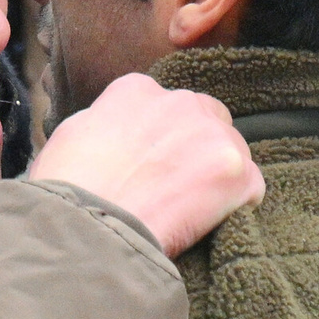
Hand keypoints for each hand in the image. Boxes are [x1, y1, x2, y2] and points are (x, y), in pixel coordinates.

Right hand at [29, 73, 264, 258]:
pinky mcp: (236, 172)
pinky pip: (250, 190)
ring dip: (216, 178)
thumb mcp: (70, 136)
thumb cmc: (67, 190)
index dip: (160, 138)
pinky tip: (203, 225)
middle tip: (174, 187)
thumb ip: (104, 123)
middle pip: (207, 119)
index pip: (164, 106)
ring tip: (186, 211)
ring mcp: (212, 134)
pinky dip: (234, 209)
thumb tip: (112, 132)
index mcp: (136, 89)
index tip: (150, 164)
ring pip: (231, 152)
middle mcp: (179, 100)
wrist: (88, 229)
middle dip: (196, 149)